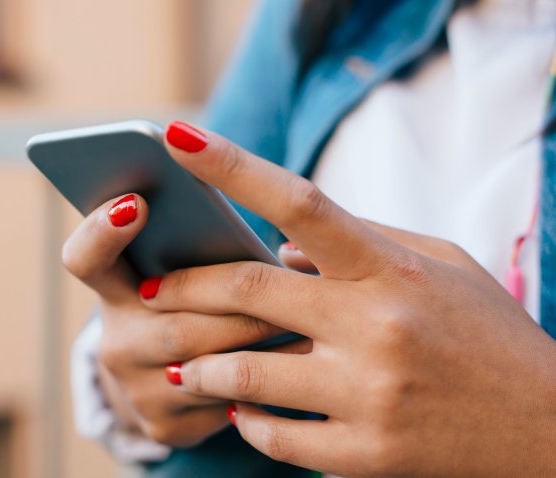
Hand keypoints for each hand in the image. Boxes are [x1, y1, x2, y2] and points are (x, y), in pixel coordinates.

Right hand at [62, 193, 299, 446]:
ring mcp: (137, 389)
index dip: (101, 232)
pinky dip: (266, 383)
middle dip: (234, 309)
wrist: (167, 379)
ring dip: (259, 344)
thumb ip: (197, 244)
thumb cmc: (193, 302)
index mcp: (114, 289)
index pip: (85, 259)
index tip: (138, 203)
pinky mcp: (166, 424)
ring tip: (306, 322)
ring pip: (205, 367)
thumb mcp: (182, 272)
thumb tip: (247, 208)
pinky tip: (301, 370)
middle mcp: (117, 342)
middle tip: (281, 286)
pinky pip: (223, 403)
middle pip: (174, 323)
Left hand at [141, 121, 555, 475]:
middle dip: (182, 287)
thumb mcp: (441, 264)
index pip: (298, 201)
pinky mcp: (367, 454)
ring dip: (198, 367)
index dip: (231, 166)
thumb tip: (281, 241)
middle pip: (247, 289)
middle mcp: (375, 325)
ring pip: (244, 373)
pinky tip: (238, 412)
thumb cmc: (486, 332)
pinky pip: (274, 437)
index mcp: (389, 268)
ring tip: (179, 364)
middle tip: (149, 291)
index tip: (178, 140)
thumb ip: (363, 241)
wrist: (547, 426)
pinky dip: (245, 423)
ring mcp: (369, 394)